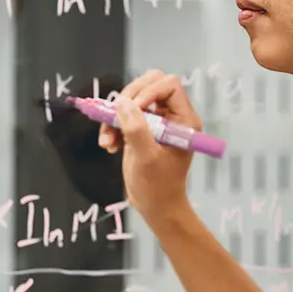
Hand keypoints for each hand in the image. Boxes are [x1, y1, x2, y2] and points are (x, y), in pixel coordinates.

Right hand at [99, 70, 201, 225]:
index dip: (148, 91)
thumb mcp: (146, 157)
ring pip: (134, 99)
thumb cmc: (157, 186)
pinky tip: (109, 146)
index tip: (133, 110)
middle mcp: (173, 116)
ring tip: (107, 140)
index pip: (169, 85)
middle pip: (150, 84)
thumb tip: (122, 102)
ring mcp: (158, 122)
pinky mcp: (143, 129)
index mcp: (184, 119)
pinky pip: (126, 114)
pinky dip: (113, 126)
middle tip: (115, 116)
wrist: (156, 207)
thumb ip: (136, 128)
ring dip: (115, 115)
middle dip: (128, 98)